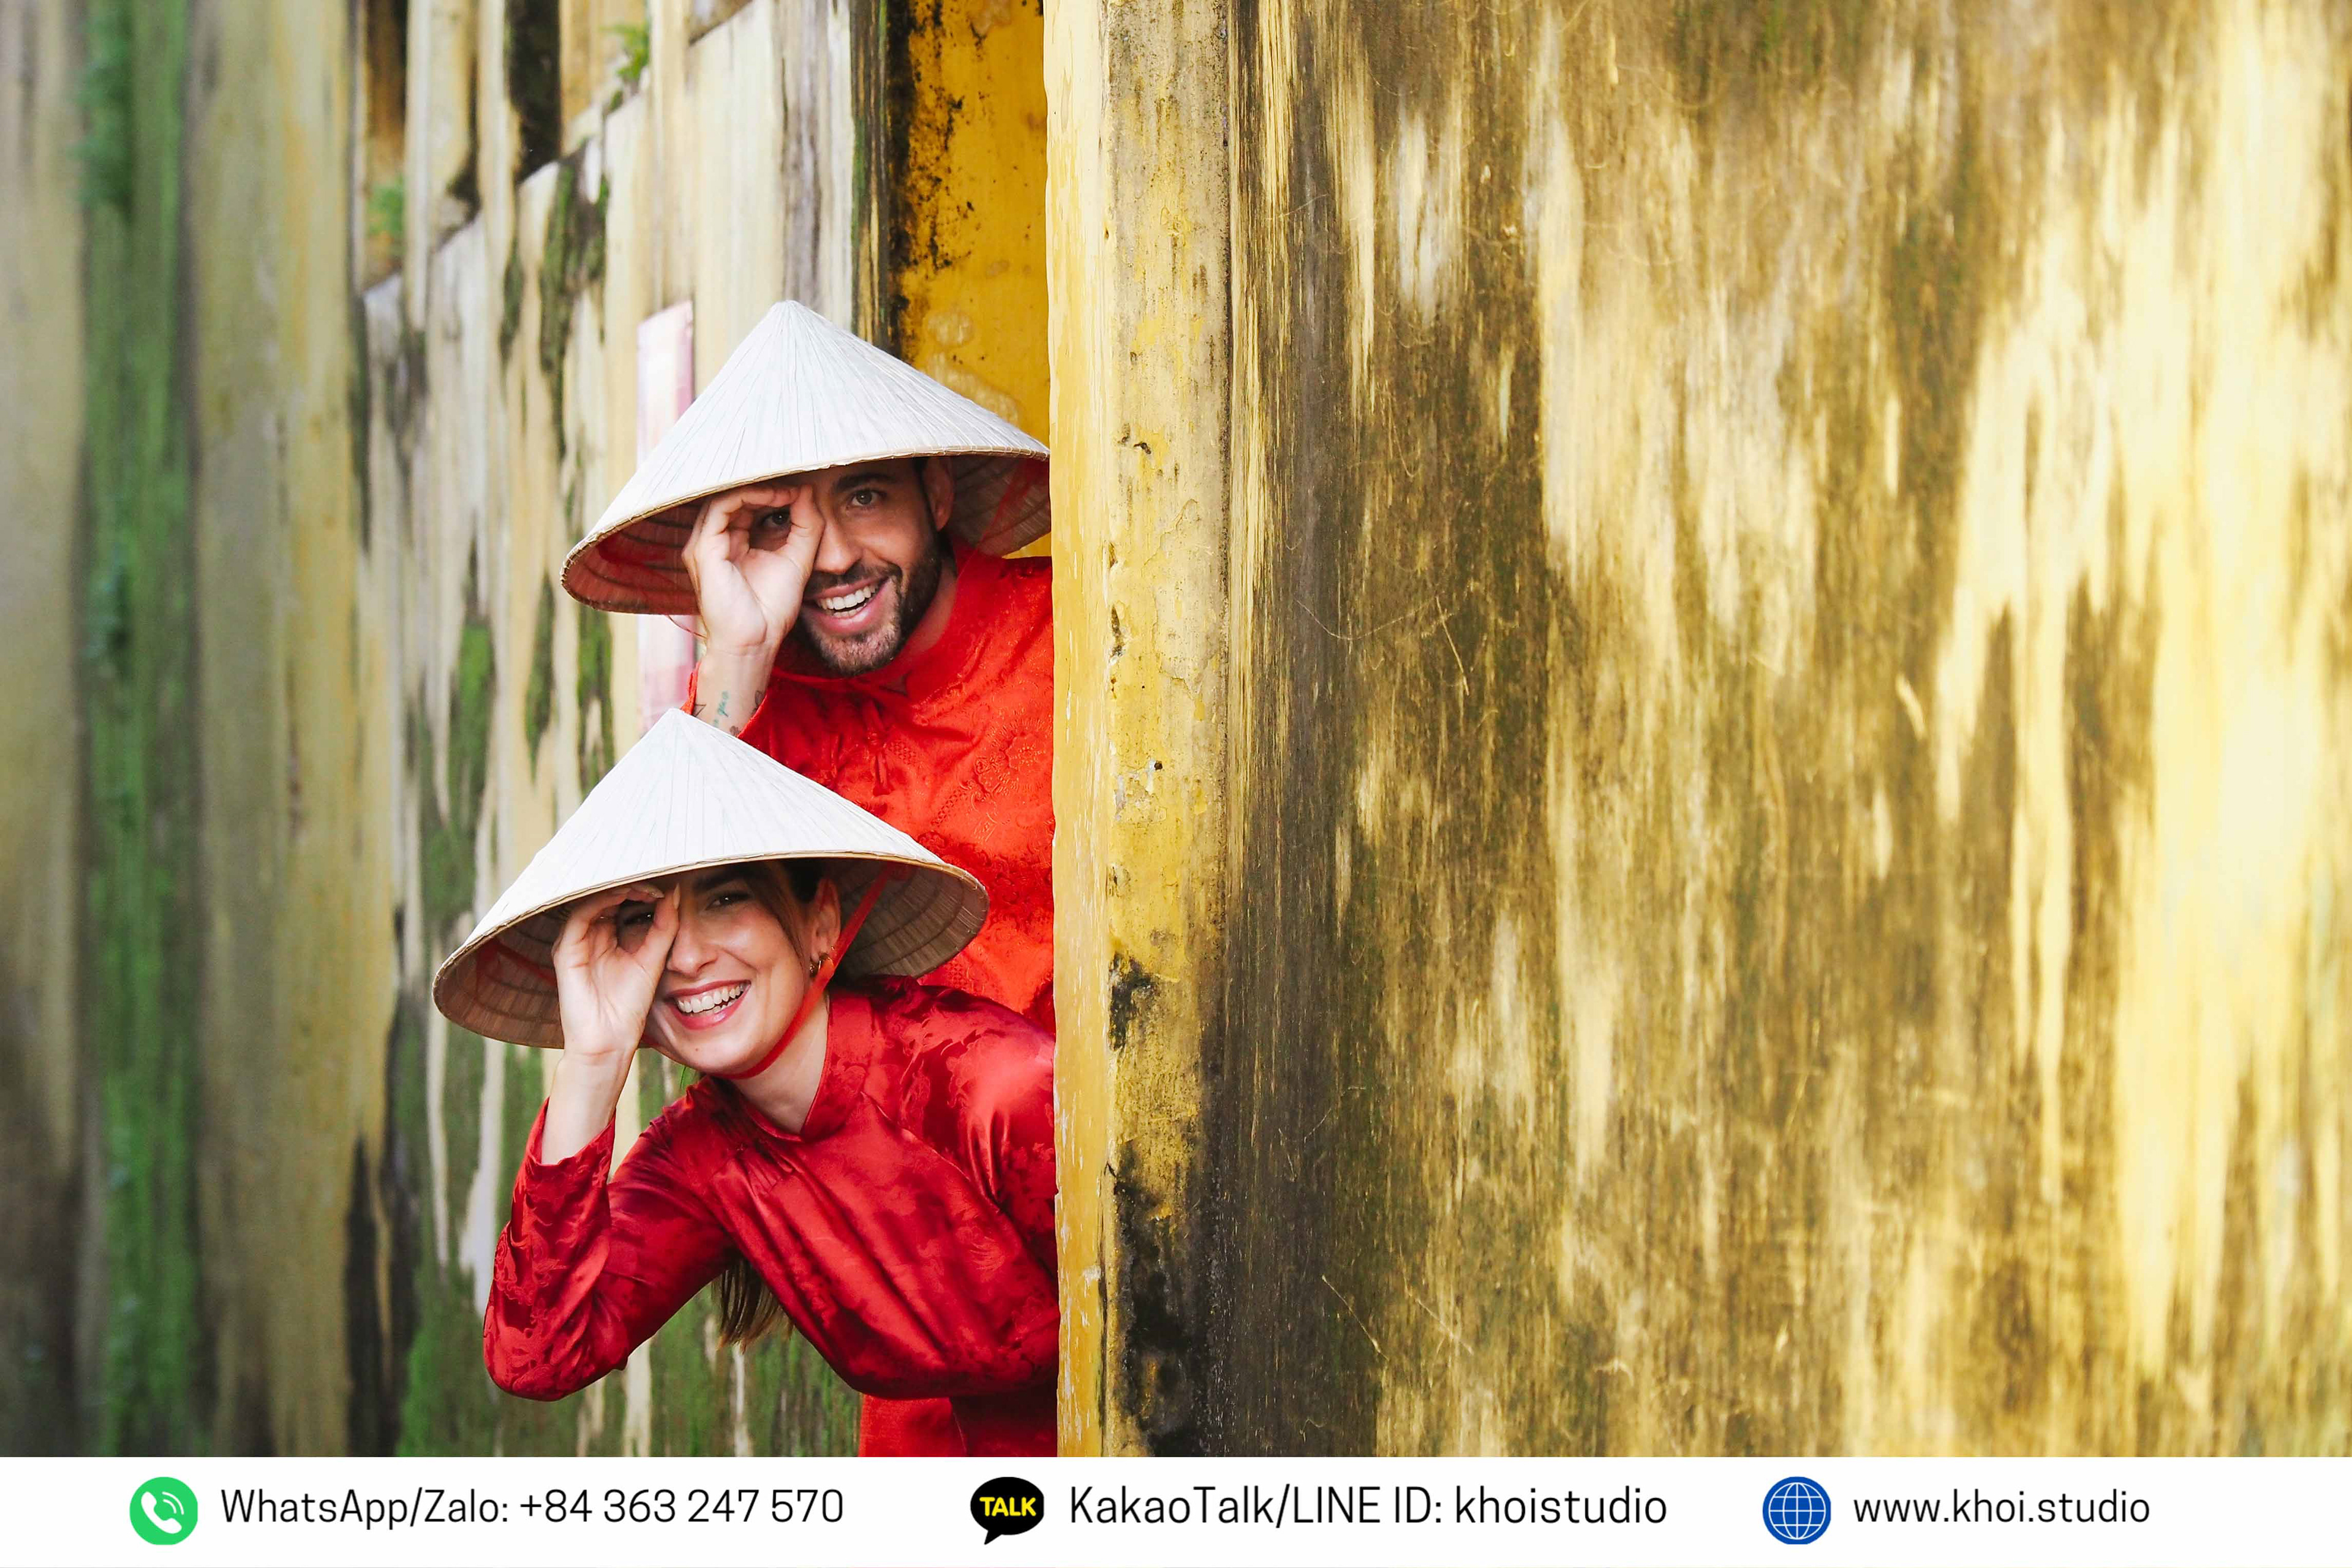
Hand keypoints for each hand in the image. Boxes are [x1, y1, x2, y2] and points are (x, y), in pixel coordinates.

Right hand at [552, 883, 678, 1060]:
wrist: (610, 1040)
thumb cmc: (628, 1006)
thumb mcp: (653, 959)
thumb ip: (664, 927)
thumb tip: (673, 893)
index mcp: (606, 937)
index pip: (620, 901)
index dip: (641, 889)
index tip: (666, 885)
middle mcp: (588, 936)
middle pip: (604, 897)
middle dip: (630, 884)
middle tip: (655, 876)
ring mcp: (575, 942)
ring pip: (591, 901)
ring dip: (618, 888)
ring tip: (644, 884)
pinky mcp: (566, 951)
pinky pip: (580, 916)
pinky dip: (602, 901)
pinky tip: (625, 895)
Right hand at [682, 483, 819, 656]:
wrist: (755, 643)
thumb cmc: (770, 610)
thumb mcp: (797, 559)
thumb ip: (805, 526)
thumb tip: (807, 491)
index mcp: (730, 543)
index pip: (745, 503)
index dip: (772, 491)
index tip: (801, 489)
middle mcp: (713, 540)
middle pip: (733, 496)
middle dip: (765, 484)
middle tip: (794, 481)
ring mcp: (704, 544)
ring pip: (724, 495)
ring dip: (758, 486)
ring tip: (787, 488)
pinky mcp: (704, 549)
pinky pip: (721, 507)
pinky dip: (749, 495)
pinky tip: (775, 496)